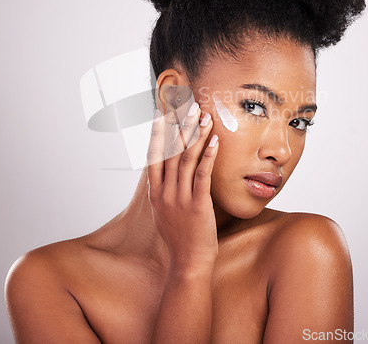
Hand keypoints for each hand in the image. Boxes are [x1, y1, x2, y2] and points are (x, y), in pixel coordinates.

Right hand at [146, 102, 218, 270]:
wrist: (188, 263)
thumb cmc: (179, 236)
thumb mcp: (163, 212)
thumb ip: (163, 190)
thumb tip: (165, 171)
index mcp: (155, 193)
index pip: (153, 156)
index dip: (157, 133)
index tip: (160, 114)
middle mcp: (164, 192)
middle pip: (171, 152)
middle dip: (179, 126)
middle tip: (186, 106)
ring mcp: (180, 198)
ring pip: (187, 159)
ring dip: (196, 135)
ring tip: (203, 116)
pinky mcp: (198, 204)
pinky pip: (203, 174)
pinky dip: (208, 155)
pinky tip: (214, 140)